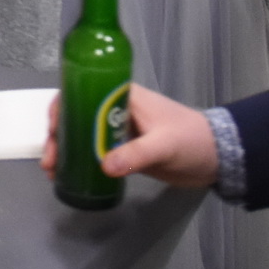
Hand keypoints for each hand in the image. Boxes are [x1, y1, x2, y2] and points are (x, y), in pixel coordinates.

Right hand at [39, 85, 219, 187]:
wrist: (217, 158)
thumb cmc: (191, 140)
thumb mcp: (164, 145)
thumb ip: (136, 154)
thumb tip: (103, 167)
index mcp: (122, 96)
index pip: (82, 92)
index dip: (61, 108)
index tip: (52, 129)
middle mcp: (113, 110)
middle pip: (75, 116)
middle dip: (57, 136)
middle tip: (51, 160)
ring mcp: (117, 131)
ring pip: (80, 135)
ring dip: (64, 150)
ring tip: (53, 171)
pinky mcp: (122, 150)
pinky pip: (93, 152)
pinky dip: (78, 161)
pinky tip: (68, 175)